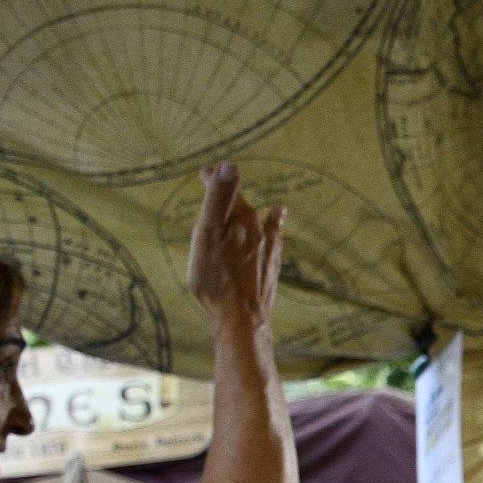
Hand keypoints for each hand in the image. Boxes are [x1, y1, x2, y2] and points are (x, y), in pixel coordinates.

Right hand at [185, 163, 284, 336]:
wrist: (242, 318)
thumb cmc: (217, 277)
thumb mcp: (208, 234)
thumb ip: (218, 199)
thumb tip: (230, 165)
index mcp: (241, 218)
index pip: (226, 188)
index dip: (213, 178)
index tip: (203, 171)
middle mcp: (259, 229)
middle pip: (239, 203)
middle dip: (225, 191)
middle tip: (211, 179)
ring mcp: (268, 247)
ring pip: (255, 219)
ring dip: (243, 207)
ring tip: (238, 195)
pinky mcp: (271, 264)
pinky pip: (272, 234)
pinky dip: (273, 220)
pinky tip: (279, 213)